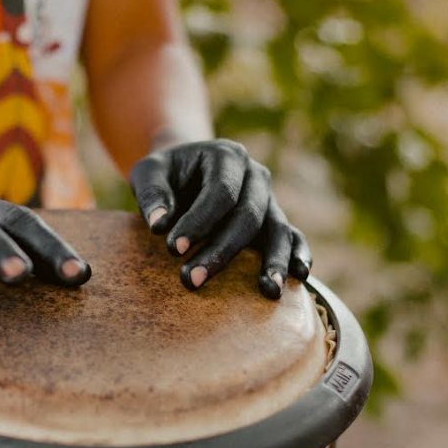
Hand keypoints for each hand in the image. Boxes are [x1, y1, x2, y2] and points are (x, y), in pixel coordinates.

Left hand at [130, 139, 311, 297]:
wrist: (185, 171)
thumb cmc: (166, 174)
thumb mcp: (148, 173)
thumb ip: (151, 195)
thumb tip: (159, 225)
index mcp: (227, 156)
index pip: (220, 191)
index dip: (199, 221)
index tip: (172, 249)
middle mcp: (255, 175)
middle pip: (248, 215)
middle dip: (221, 250)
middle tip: (191, 280)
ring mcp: (268, 198)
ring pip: (277, 229)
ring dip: (273, 261)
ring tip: (268, 291)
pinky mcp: (273, 221)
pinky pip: (293, 236)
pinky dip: (298, 254)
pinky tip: (298, 277)